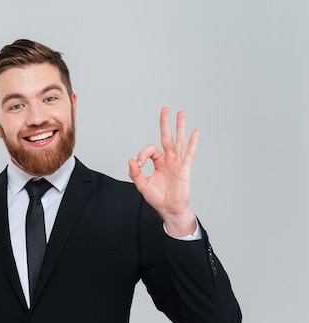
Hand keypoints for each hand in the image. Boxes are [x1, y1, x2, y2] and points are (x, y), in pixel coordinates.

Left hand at [128, 107, 198, 236]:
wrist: (169, 209)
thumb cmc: (158, 198)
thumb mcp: (142, 185)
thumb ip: (135, 173)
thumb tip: (130, 161)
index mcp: (158, 162)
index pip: (150, 150)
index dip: (142, 155)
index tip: (138, 166)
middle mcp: (168, 160)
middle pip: (166, 138)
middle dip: (165, 123)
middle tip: (165, 109)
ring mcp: (177, 163)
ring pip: (178, 141)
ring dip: (180, 127)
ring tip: (181, 113)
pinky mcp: (184, 169)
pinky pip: (189, 154)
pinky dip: (192, 143)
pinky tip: (195, 132)